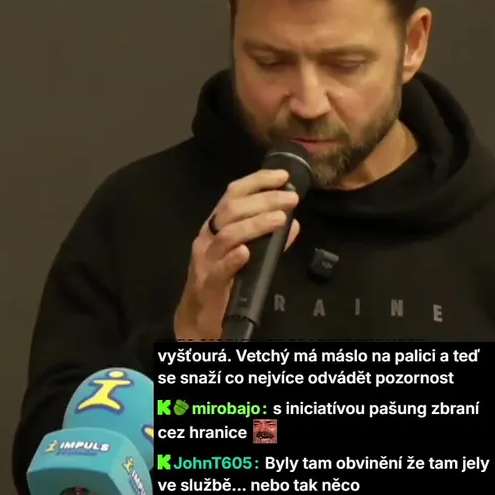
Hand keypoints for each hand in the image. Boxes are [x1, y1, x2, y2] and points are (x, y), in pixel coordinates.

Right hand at [173, 169, 300, 340]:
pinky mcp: (206, 284)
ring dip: (255, 224)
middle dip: (263, 200)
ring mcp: (205, 260)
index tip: (282, 176)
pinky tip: (247, 253)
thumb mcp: (248, 256)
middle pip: (231, 210)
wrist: (200, 318)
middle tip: (290, 198)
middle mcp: (207, 237)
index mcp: (216, 225)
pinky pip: (218, 269)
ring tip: (280, 219)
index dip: (257, 181)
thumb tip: (294, 222)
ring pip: (227, 235)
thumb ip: (270, 241)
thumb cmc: (224, 282)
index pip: (233, 194)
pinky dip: (233, 259)